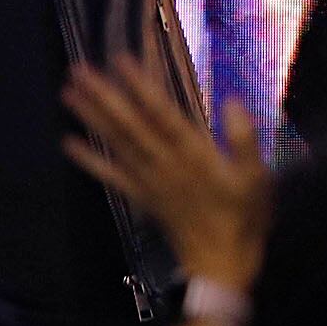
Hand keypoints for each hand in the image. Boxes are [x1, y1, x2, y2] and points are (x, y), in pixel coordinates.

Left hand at [61, 51, 273, 291]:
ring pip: (116, 145)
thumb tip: (232, 101)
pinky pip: (112, 176)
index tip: (120, 61)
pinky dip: (89, 161)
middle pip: (130, 125)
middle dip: (104, 96)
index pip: (162, 114)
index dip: (140, 87)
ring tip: (69, 94)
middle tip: (79, 70)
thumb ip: (245, 140)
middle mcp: (165, 164)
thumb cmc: (244, 217)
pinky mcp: (142, 197)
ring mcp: (150, 181)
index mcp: (194, 155)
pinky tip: (69, 145)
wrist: (222, 264)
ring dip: (92, 119)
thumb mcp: (257, 179)